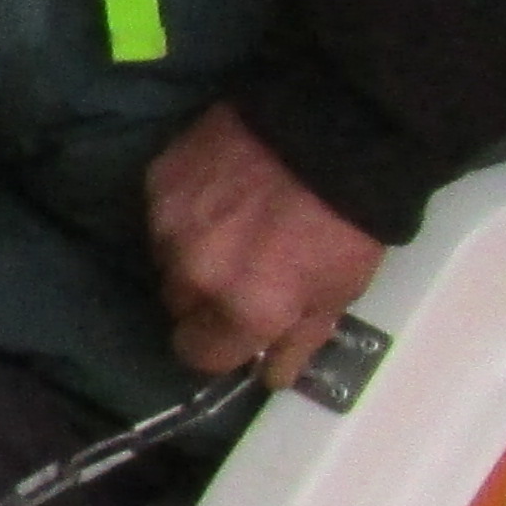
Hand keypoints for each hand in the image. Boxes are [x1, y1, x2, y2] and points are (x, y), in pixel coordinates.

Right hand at [148, 105, 391, 386]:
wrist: (334, 129)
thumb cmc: (347, 221)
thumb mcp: (342, 291)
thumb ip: (301, 338)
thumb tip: (270, 375)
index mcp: (245, 308)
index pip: (199, 354)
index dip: (219, 346)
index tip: (236, 331)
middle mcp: (195, 274)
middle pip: (179, 306)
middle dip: (204, 298)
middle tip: (240, 271)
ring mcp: (169, 224)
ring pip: (166, 258)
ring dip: (191, 253)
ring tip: (231, 226)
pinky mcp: (158, 180)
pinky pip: (161, 215)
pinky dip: (184, 213)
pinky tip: (220, 194)